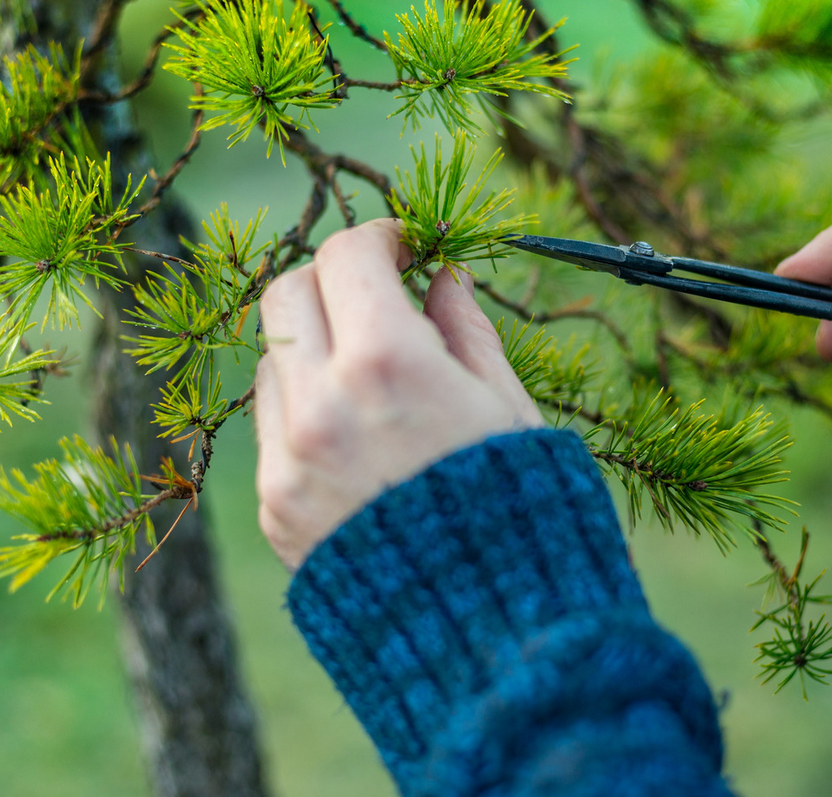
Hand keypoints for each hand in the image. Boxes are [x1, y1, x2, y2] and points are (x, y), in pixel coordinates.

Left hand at [254, 219, 543, 570]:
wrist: (494, 631)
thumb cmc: (522, 507)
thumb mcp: (507, 402)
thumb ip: (465, 328)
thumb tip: (441, 276)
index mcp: (389, 364)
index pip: (347, 256)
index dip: (377, 237)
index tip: (401, 246)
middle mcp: (320, 405)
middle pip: (287, 293)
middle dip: (332, 279)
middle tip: (376, 295)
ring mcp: (287, 460)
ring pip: (271, 358)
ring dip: (314, 345)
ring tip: (371, 376)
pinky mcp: (275, 508)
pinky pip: (272, 427)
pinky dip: (305, 407)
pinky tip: (355, 435)